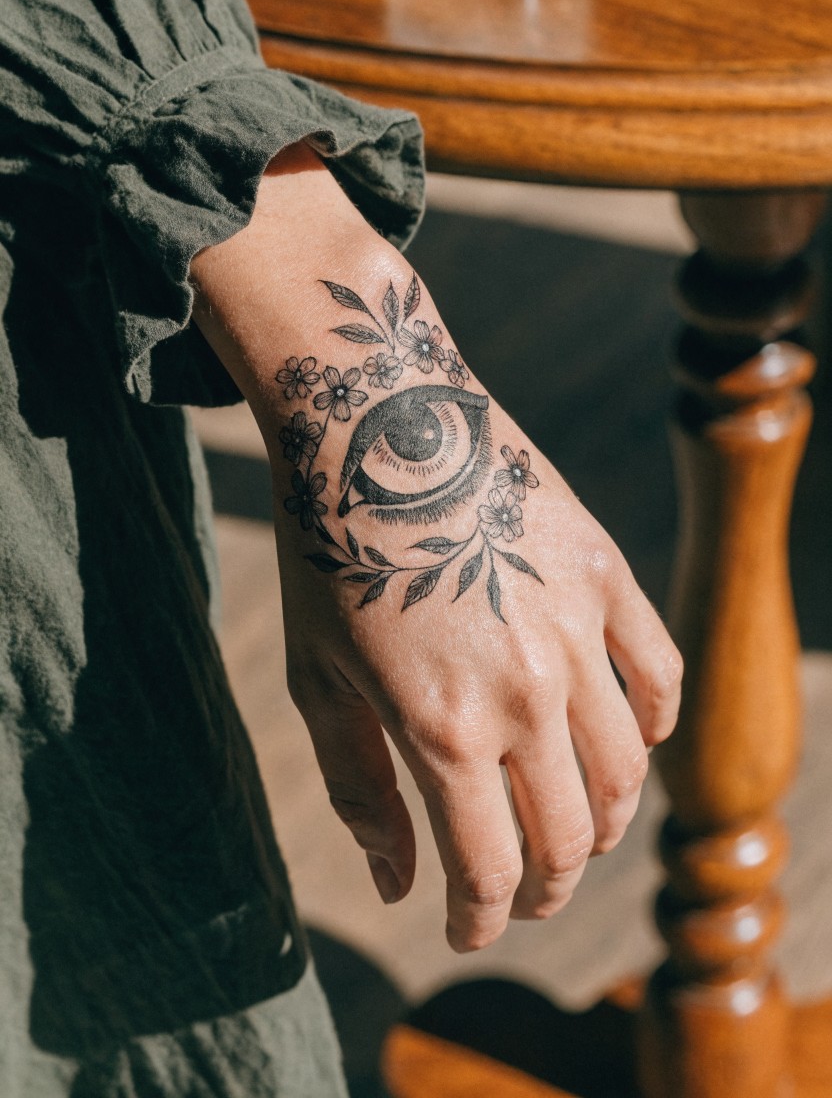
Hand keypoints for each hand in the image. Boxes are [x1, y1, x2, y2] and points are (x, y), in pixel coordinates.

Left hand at [191, 143, 682, 951]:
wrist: (376, 422)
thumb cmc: (328, 554)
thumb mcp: (316, 679)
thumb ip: (362, 789)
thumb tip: (400, 883)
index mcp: (443, 729)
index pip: (489, 871)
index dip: (479, 919)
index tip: (467, 928)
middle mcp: (527, 694)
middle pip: (571, 839)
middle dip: (544, 888)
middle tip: (520, 891)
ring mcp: (578, 634)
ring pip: (624, 773)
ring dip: (603, 825)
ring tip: (571, 830)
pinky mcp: (607, 578)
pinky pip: (658, 676)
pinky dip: (652, 725)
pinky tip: (626, 740)